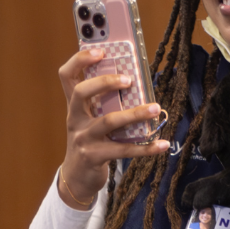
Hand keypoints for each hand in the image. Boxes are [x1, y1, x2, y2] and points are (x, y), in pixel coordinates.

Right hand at [57, 48, 168, 209]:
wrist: (76, 178)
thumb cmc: (90, 141)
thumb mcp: (90, 119)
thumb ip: (105, 102)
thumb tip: (137, 83)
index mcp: (74, 105)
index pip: (68, 76)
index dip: (80, 60)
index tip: (100, 50)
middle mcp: (75, 119)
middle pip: (82, 93)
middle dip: (105, 83)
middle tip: (129, 79)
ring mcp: (83, 138)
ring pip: (108, 122)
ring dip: (134, 114)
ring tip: (155, 108)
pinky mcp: (94, 157)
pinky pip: (123, 150)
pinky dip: (145, 148)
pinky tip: (162, 144)